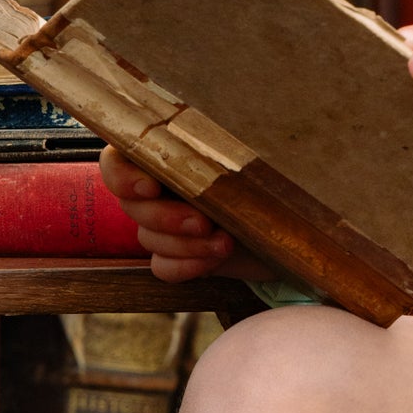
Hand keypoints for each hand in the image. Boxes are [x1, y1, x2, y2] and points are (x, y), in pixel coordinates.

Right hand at [99, 147, 271, 283]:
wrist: (295, 225)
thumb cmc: (270, 181)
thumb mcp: (246, 161)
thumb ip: (216, 152)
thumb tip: (207, 144)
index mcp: (168, 155)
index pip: (117, 160)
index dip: (122, 176)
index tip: (150, 186)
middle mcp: (159, 190)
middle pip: (131, 206)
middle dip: (166, 217)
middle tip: (204, 222)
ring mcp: (167, 226)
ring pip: (148, 238)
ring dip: (186, 244)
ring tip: (225, 242)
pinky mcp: (181, 256)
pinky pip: (163, 267)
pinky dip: (188, 266)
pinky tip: (215, 259)